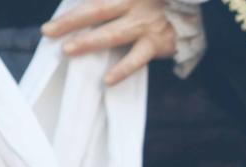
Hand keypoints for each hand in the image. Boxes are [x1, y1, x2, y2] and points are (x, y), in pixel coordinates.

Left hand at [41, 0, 176, 85]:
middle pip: (96, 9)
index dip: (74, 8)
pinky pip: (136, 58)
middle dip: (71, 21)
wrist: (197, 12)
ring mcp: (145, 23)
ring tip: (68, 50)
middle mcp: (134, 2)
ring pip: (112, 33)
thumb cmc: (159, 2)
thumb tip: (84, 8)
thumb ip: (113, 0)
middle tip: (48, 31)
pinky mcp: (156, 42)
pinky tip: (107, 80)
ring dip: (89, 41)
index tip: (53, 21)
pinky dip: (122, 69)